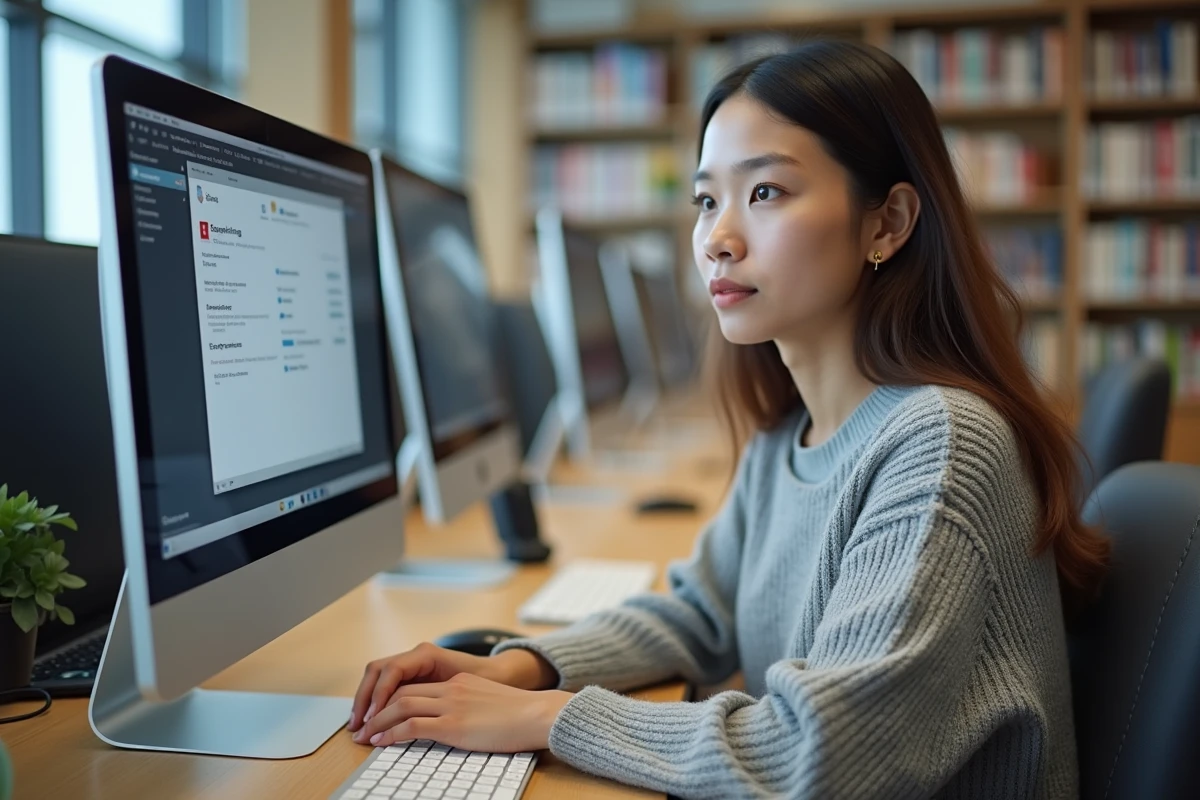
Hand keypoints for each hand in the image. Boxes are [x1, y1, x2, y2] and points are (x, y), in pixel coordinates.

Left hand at [353, 672, 572, 751]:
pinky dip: (391, 734)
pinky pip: (412, 726)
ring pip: (401, 707)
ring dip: (377, 722)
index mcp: (459, 682)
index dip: (391, 699)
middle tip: (361, 726)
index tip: (378, 714)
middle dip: (377, 710)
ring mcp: (451, 705)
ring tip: (364, 737)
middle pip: (402, 693)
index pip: (415, 686)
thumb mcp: (490, 702)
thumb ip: (470, 705)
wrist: (537, 714)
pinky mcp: (453, 725)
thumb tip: (458, 722)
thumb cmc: (521, 715)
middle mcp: (451, 689)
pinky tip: (381, 742)